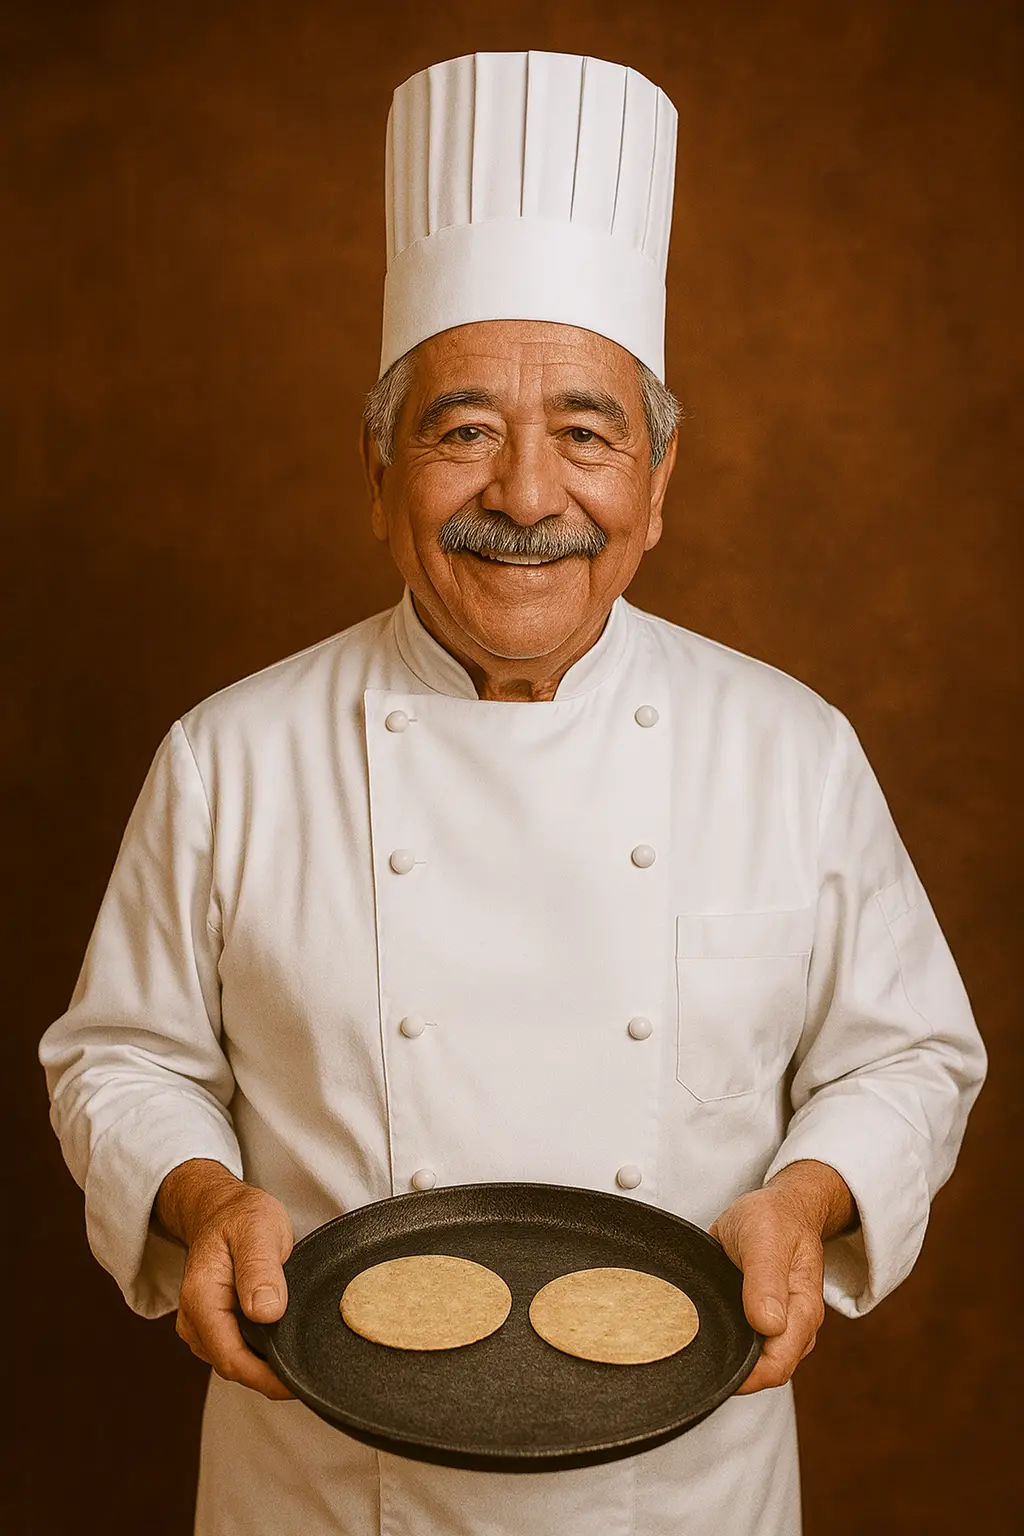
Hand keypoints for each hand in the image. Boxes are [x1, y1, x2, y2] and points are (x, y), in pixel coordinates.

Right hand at [156, 1159, 294, 1400]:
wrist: (222, 1210)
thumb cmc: (242, 1216)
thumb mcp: (258, 1230)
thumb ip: (260, 1269)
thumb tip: (267, 1313)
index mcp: (201, 1298)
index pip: (232, 1358)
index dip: (267, 1378)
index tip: (299, 1382)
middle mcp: (194, 1319)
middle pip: (234, 1367)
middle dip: (270, 1377)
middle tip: (311, 1373)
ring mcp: (201, 1326)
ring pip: (236, 1363)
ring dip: (266, 1368)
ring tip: (302, 1359)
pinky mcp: (212, 1327)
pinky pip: (237, 1351)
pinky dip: (260, 1355)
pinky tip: (284, 1346)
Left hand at [709, 1159, 853, 1394]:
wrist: (783, 1208)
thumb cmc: (775, 1219)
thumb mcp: (764, 1238)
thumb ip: (766, 1280)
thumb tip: (768, 1325)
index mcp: (802, 1309)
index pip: (777, 1365)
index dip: (746, 1377)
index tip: (712, 1369)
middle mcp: (795, 1326)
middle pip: (766, 1372)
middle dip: (733, 1373)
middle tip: (693, 1360)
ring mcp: (781, 1325)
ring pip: (756, 1361)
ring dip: (729, 1359)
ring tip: (695, 1346)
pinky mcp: (764, 1320)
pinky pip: (748, 1343)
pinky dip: (729, 1344)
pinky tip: (706, 1334)